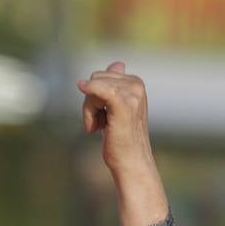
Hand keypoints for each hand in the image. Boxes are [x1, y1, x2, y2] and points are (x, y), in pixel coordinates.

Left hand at [77, 62, 156, 179]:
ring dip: (90, 110)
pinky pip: (97, 89)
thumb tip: (118, 63)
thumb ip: (114, 85)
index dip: (95, 97)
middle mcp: (136, 84)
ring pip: (92, 87)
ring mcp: (131, 93)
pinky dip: (88, 96)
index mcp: (135, 82)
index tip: (104, 117)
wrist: (131, 162)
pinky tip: (89, 119)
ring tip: (101, 128)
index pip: (100, 77)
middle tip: (101, 124)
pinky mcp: (123, 103)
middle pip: (95, 79)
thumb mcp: (116, 108)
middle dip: (91, 102)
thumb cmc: (122, 139)